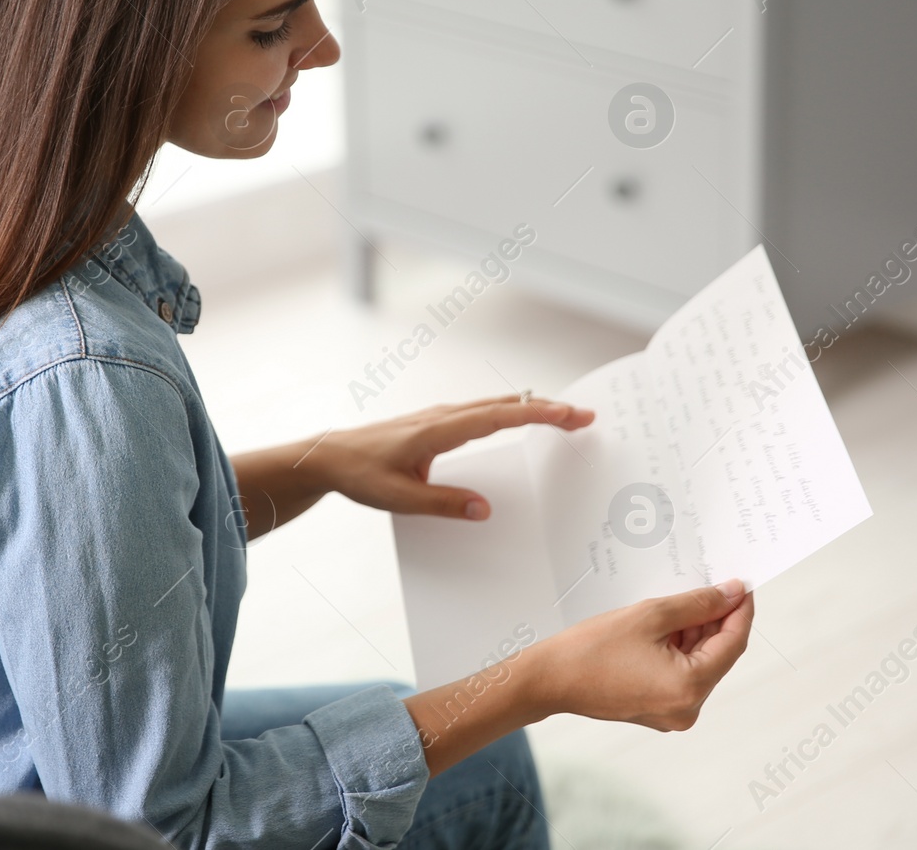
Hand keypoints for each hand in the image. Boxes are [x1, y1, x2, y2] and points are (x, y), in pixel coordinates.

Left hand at [310, 394, 594, 520]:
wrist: (330, 457)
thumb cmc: (361, 474)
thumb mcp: (401, 498)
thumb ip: (444, 504)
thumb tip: (485, 510)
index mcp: (439, 430)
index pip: (500, 416)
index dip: (540, 414)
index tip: (573, 415)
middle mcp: (444, 417)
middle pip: (507, 405)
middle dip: (548, 408)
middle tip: (586, 415)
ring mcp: (441, 417)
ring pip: (496, 405)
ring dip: (532, 408)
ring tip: (566, 417)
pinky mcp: (437, 424)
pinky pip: (483, 412)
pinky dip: (511, 412)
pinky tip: (520, 421)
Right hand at [527, 580, 753, 730]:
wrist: (552, 678)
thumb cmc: (591, 650)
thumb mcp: (651, 615)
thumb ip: (698, 604)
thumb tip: (730, 595)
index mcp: (690, 688)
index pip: (733, 643)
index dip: (740, 611)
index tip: (742, 588)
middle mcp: (687, 709)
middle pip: (718, 655)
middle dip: (717, 620)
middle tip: (715, 587)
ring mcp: (673, 714)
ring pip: (700, 664)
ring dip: (697, 634)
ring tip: (684, 603)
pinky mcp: (659, 710)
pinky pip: (683, 674)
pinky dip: (682, 650)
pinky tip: (671, 625)